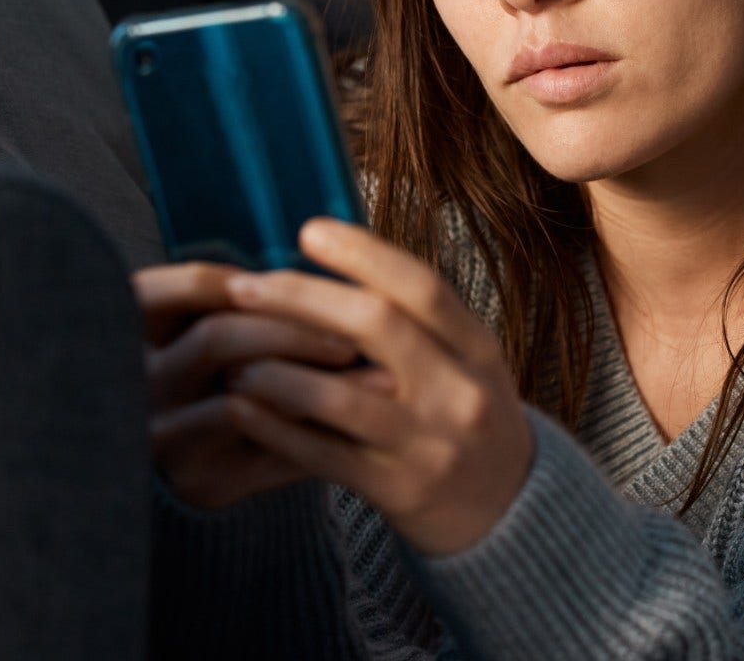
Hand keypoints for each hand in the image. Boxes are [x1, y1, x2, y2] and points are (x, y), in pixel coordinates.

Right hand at [136, 260, 390, 509]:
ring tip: (372, 372)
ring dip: (315, 374)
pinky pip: (268, 446)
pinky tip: (357, 419)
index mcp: (131, 335)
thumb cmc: (216, 380)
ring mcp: (164, 435)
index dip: (232, 279)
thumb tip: (326, 258)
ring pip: (246, 390)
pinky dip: (318, 427)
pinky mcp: (197, 481)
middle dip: (295, 327)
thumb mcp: (210, 333)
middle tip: (353, 331)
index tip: (295, 278)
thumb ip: (244, 304)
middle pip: (217, 336)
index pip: (168, 291)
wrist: (202, 466)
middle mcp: (137, 386)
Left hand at [221, 217, 534, 556]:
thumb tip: (338, 263)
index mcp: (479, 348)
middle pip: (377, 326)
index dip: (363, 253)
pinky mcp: (399, 490)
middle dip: (303, 298)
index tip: (308, 231)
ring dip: (277, 370)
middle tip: (245, 286)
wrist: (509, 513)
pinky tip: (240, 409)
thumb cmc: (470, 421)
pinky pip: (324, 455)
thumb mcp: (468, 364)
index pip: (422, 287)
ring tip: (233, 358)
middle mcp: (460, 391)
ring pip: (341, 396)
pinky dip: (276, 428)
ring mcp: (431, 444)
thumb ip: (419, 324)